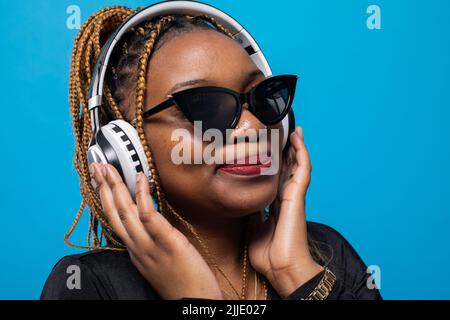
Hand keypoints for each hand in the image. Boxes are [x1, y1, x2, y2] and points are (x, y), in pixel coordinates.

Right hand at [90, 163, 222, 299]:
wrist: (195, 303)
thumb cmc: (183, 283)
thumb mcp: (160, 262)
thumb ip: (152, 242)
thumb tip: (152, 223)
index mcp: (136, 252)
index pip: (115, 221)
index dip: (105, 199)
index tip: (101, 182)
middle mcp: (138, 248)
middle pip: (114, 214)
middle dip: (103, 188)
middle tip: (96, 166)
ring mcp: (150, 246)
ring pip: (125, 213)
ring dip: (115, 187)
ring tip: (108, 168)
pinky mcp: (167, 243)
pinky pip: (149, 216)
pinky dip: (142, 196)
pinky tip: (141, 179)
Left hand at [248, 126, 323, 297]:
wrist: (281, 268)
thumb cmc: (269, 254)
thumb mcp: (253, 227)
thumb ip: (252, 212)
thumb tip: (246, 200)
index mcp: (276, 204)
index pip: (277, 177)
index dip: (275, 163)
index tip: (269, 149)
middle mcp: (286, 197)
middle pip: (288, 168)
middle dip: (286, 150)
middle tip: (283, 132)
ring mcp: (294, 196)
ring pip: (297, 165)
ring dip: (295, 147)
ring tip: (294, 130)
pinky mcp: (298, 196)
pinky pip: (303, 170)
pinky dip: (301, 153)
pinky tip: (298, 140)